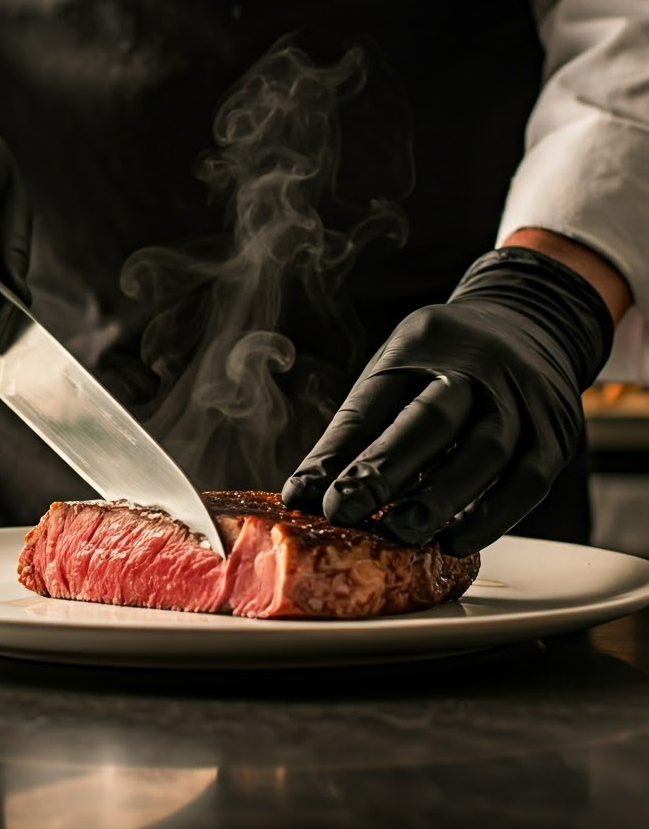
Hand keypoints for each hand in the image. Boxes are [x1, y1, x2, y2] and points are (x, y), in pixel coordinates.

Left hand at [282, 247, 614, 555]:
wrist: (532, 322)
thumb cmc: (442, 362)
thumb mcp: (396, 371)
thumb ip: (358, 429)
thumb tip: (307, 495)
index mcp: (420, 345)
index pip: (373, 402)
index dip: (337, 453)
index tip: (307, 497)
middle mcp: (475, 367)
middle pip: (430, 420)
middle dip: (385, 470)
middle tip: (346, 514)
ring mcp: (522, 398)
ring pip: (485, 453)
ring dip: (438, 500)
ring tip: (399, 535)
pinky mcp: (556, 432)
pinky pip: (528, 481)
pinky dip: (492, 517)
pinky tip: (455, 541)